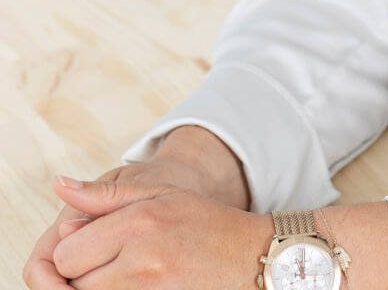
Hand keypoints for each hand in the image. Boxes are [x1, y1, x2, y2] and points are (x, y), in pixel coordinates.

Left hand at [22, 160, 262, 289]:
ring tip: (125, 273)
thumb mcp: (157, 194)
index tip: (93, 246)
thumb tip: (58, 186)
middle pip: (74, 283)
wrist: (250, 258)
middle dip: (84, 275)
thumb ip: (103, 196)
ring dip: (99, 288)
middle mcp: (139, 261)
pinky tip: (137, 283)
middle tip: (113, 262)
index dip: (74, 250)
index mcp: (137, 223)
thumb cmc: (203, 223)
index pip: (65, 252)